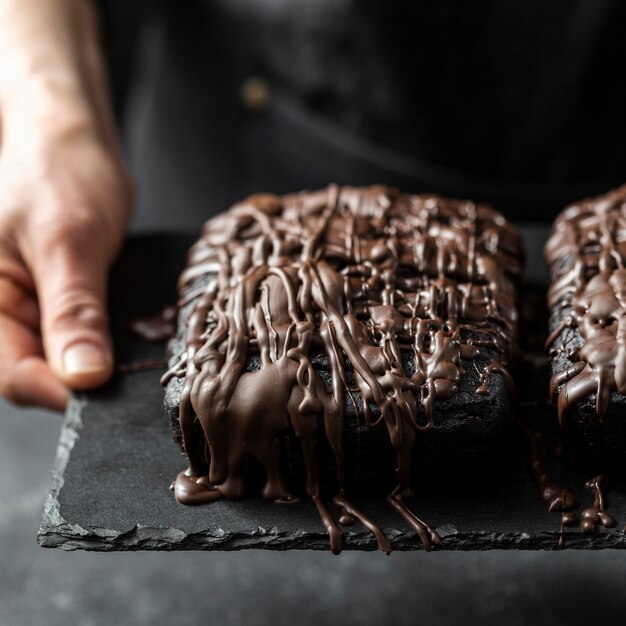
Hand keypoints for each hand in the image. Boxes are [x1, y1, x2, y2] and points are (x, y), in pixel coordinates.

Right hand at [0, 120, 132, 410]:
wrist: (72, 143)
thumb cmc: (59, 173)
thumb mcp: (68, 240)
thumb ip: (73, 310)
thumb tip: (82, 376)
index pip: (13, 374)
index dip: (61, 392)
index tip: (108, 392)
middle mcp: (0, 311)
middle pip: (37, 374)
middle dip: (82, 381)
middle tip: (131, 377)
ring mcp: (29, 310)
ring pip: (61, 362)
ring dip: (96, 364)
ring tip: (134, 354)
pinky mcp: (57, 304)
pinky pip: (78, 338)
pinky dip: (105, 344)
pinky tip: (129, 338)